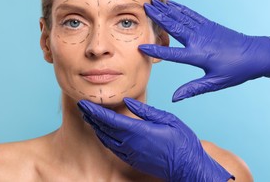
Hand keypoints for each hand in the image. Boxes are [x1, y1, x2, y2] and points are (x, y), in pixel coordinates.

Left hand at [77, 98, 232, 181]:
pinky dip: (104, 138)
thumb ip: (145, 111)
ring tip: (89, 117)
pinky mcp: (132, 160)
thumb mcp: (167, 119)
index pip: (109, 119)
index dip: (95, 111)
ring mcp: (130, 154)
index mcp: (138, 131)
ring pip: (106, 139)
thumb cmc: (181, 142)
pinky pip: (113, 148)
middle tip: (82, 106)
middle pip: (104, 129)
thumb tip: (127, 101)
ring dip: (96, 127)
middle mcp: (130, 144)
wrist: (187, 168)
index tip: (84, 103)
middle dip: (91, 116)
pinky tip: (103, 132)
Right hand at [140, 0, 269, 101]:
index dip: (156, 51)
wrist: (258, 54)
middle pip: (174, 27)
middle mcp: (198, 40)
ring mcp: (204, 30)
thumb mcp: (215, 83)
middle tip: (144, 7)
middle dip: (158, 17)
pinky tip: (172, 4)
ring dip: (166, 9)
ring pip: (180, 18)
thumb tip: (174, 98)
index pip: (172, 54)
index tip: (141, 47)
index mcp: (198, 55)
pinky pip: (191, 15)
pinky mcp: (209, 25)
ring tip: (153, 2)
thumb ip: (192, 89)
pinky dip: (180, 9)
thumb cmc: (237, 70)